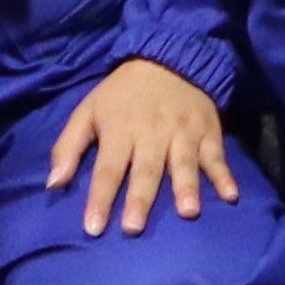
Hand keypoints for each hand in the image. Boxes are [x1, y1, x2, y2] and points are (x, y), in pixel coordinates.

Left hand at [48, 56, 240, 236]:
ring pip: (183, 163)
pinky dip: (225, 175)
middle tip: (134, 227)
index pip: (107, 169)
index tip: (93, 228)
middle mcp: (152, 133)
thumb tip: (53, 184)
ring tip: (188, 212)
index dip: (100, 198)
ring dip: (186, 187)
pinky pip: (217, 155)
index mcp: (120, 130)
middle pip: (145, 170)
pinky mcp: (208, 131)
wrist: (169, 57)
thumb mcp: (87, 111)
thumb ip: (68, 146)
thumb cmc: (122, 94)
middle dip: (140, 199)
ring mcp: (184, 132)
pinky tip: (231, 196)